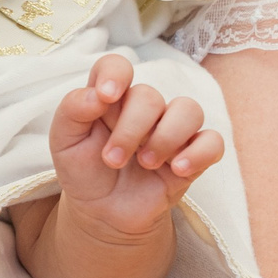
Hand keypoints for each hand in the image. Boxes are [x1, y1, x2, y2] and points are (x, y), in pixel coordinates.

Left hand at [50, 54, 224, 237]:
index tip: (106, 96)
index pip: (117, 65)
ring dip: (165, 138)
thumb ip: (72, 112)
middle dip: (130, 130)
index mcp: (110, 99)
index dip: (115, 73)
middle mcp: (143, 109)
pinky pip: (213, 142)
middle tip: (112, 159)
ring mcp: (171, 130)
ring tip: (146, 163)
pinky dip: (198, 153)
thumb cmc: (83, 170)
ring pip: (189, 110)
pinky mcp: (193, 155)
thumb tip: (95, 94)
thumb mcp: (64, 143)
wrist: (102, 211)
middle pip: (149, 96)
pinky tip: (177, 169)